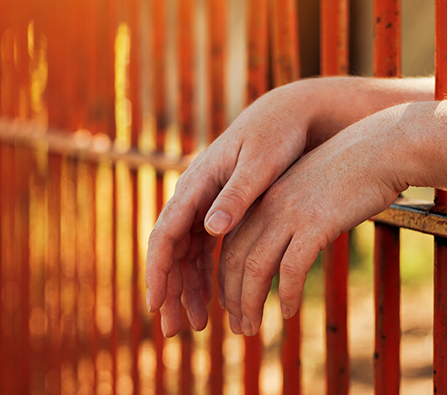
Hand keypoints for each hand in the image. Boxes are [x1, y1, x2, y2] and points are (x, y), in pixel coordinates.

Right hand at [145, 82, 323, 336]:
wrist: (289, 115)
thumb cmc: (276, 136)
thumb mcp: (260, 165)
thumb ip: (235, 195)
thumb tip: (210, 229)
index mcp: (196, 183)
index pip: (165, 234)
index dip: (158, 272)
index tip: (157, 305)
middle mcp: (194, 194)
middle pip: (170, 250)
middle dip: (169, 291)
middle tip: (175, 331)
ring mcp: (205, 201)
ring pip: (186, 253)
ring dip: (187, 288)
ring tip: (197, 324)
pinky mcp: (221, 207)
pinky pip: (204, 247)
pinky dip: (204, 274)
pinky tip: (213, 298)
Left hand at [217, 108, 407, 335]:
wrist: (381, 149)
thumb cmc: (351, 171)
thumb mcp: (310, 189)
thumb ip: (292, 214)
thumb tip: (289, 242)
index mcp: (263, 197)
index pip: (230, 244)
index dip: (226, 279)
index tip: (231, 304)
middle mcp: (269, 205)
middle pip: (234, 259)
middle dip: (233, 298)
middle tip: (239, 327)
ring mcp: (291, 213)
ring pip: (255, 267)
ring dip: (251, 302)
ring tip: (253, 328)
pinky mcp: (316, 223)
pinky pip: (292, 268)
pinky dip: (287, 294)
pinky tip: (289, 312)